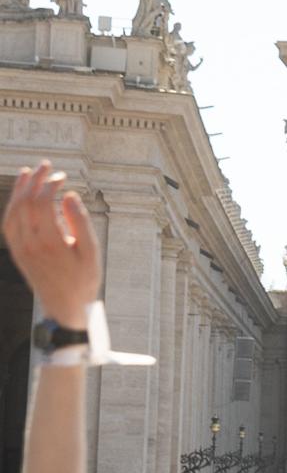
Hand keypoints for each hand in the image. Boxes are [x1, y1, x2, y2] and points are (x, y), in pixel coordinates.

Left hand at [1, 162, 98, 326]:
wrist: (64, 307)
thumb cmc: (83, 279)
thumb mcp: (91, 252)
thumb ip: (80, 222)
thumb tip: (69, 195)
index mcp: (50, 242)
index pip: (42, 202)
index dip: (50, 184)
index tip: (63, 176)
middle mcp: (30, 244)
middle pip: (25, 203)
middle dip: (34, 180)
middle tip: (46, 165)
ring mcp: (20, 248)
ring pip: (13, 212)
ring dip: (20, 190)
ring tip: (28, 173)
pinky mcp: (16, 252)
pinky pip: (9, 224)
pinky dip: (13, 206)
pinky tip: (21, 197)